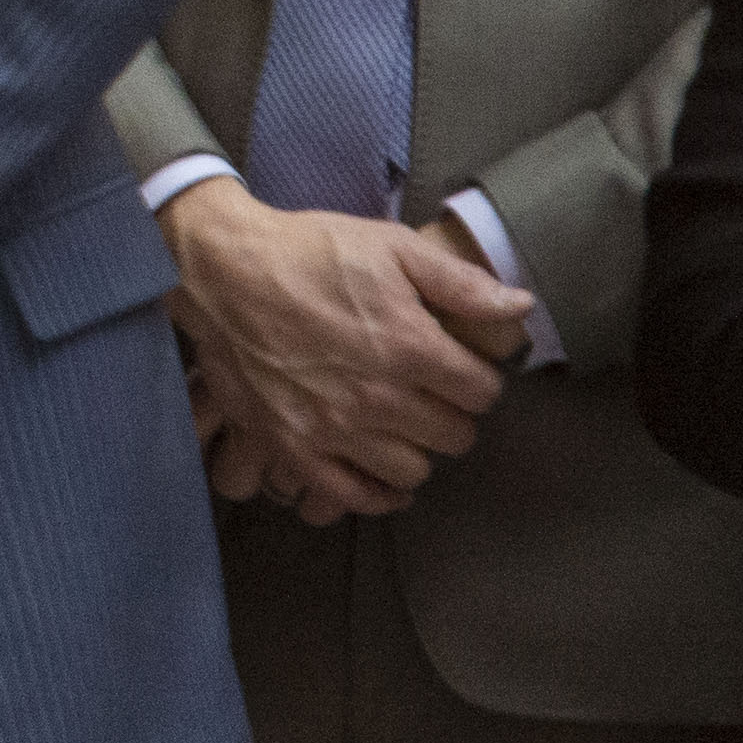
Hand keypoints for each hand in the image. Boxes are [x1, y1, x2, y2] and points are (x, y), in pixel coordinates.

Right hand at [160, 176, 532, 517]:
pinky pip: (353, 497)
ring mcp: (334, 429)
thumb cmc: (308, 251)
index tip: (458, 366)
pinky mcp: (294, 447)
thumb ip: (460, 282)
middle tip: (430, 393)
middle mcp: (378, 398)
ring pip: (411, 472)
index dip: (477, 377)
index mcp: (409, 347)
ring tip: (401, 425)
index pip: (482, 393)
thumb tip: (520, 307)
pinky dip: (375, 493)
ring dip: (416, 450)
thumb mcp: (390, 245)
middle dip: (450, 413)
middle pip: (453, 437)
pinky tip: (381, 473)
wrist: (221, 269)